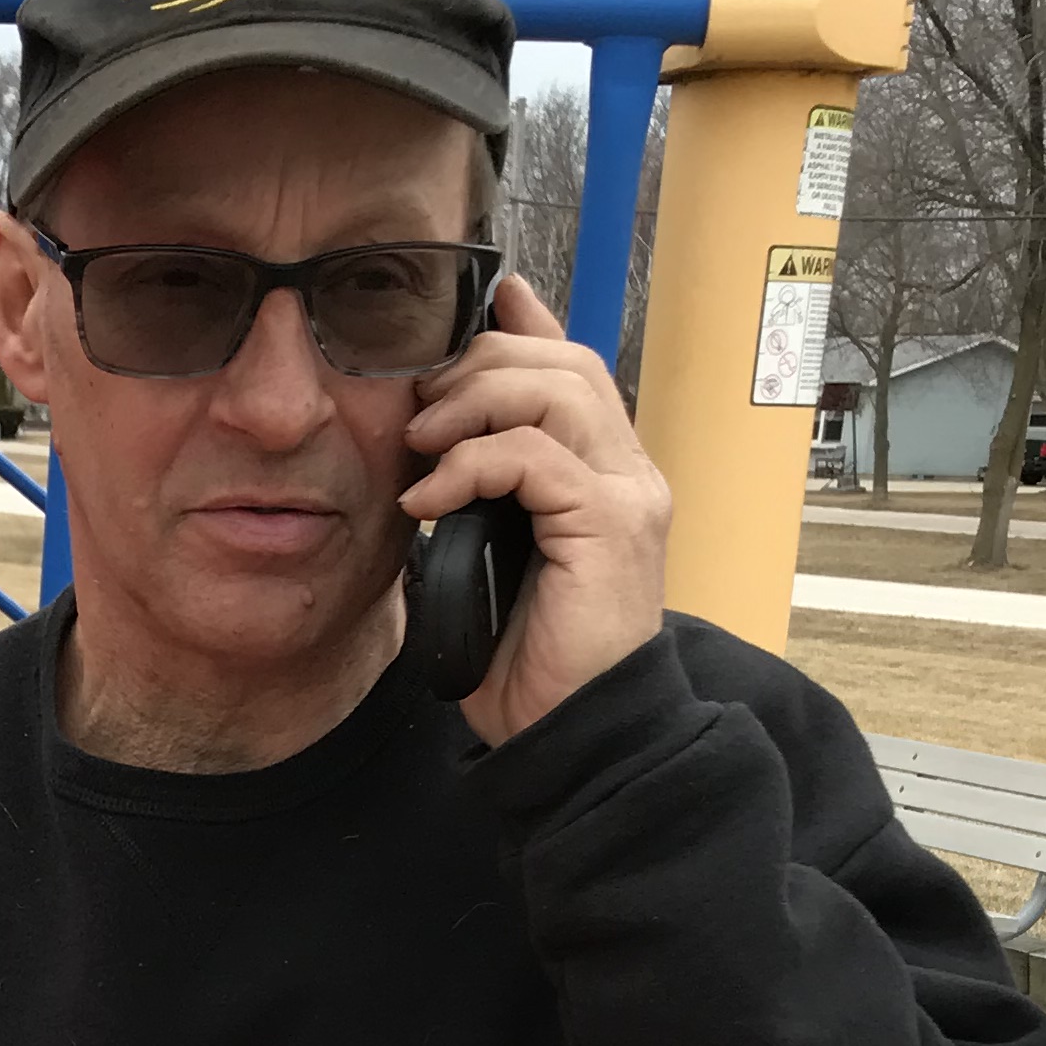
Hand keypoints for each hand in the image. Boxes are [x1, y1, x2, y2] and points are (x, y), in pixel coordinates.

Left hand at [400, 276, 670, 746]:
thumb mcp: (483, 562)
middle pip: (563, 362)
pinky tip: (429, 500)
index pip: (572, 368)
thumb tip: (422, 461)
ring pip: (557, 390)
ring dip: (473, 403)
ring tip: (419, 445)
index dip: (523, 326)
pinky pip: (536, 456)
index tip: (469, 310)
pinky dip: (471, 464)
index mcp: (603, 474)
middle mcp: (627, 473)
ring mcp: (627, 494)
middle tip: (417, 403)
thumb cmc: (529, 665)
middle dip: (480, 363)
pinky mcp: (611, 525)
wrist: (571, 736)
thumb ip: (473, 501)